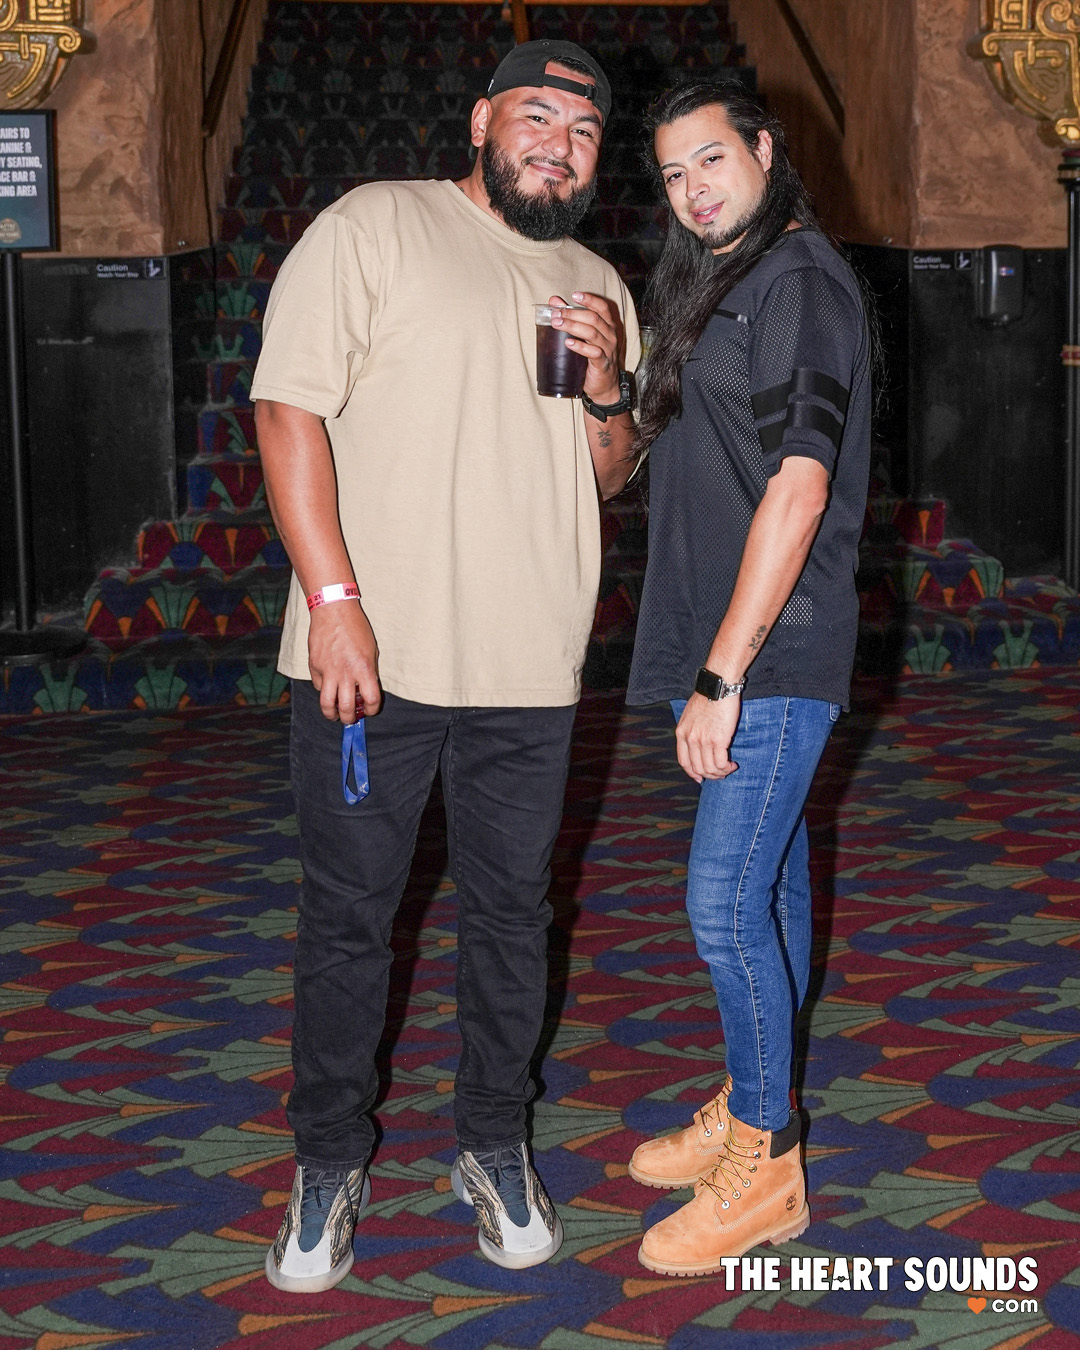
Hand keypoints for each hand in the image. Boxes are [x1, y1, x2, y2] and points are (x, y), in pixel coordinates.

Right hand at [308, 601, 381, 722]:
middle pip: (347, 708)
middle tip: (350, 719)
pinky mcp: (314, 666)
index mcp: (364, 669)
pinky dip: (323, 692)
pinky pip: (318, 687)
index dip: (372, 710)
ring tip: (335, 715)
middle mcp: (346, 673)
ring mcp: (328, 671)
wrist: (333, 611)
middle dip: (350, 719)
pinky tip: (328, 689)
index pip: (371, 700)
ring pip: (327, 704)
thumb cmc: (356, 627)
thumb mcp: (371, 650)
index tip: (370, 710)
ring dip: (332, 714)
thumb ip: (369, 671)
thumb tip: (365, 690)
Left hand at [549, 291, 622, 402]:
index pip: (602, 307)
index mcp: (607, 325)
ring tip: (557, 324)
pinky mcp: (602, 363)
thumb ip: (571, 317)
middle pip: (593, 318)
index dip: (589, 300)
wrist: (604, 386)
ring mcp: (608, 349)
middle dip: (573, 314)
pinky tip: (568, 343)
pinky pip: (593, 352)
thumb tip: (554, 301)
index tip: (574, 295)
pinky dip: (580, 347)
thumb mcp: (584, 336)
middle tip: (556, 314)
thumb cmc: (593, 358)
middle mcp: (610, 335)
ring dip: (573, 327)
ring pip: (592, 333)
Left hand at [675, 692, 740, 783]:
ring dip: (721, 773)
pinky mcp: (718, 740)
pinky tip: (732, 764)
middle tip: (720, 773)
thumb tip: (696, 743)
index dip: (692, 773)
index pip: (684, 762)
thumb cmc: (708, 697)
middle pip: (698, 769)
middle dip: (710, 775)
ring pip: (710, 769)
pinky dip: (727, 768)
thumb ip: (690, 730)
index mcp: (681, 733)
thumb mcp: (690, 715)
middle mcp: (690, 739)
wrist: (718, 686)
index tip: (700, 777)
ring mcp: (703, 741)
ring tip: (729, 768)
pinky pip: (721, 764)